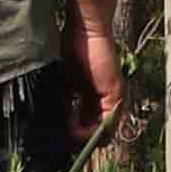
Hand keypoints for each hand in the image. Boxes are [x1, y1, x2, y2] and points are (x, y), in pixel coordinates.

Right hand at [71, 8, 130, 147]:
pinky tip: (72, 126)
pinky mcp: (116, 94)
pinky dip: (89, 130)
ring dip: (83, 138)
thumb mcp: (66, 81)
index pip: (88, 125)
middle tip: (61, 142)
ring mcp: (115, 99)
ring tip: (66, 134)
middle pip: (97, 132)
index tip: (59, 138)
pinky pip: (106, 123)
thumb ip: (65, 101)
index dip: (75, 135)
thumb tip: (54, 125)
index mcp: (94, 97)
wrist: (86, 29)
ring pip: (103, 132)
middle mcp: (108, 100)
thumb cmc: (74, 47)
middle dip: (78, 140)